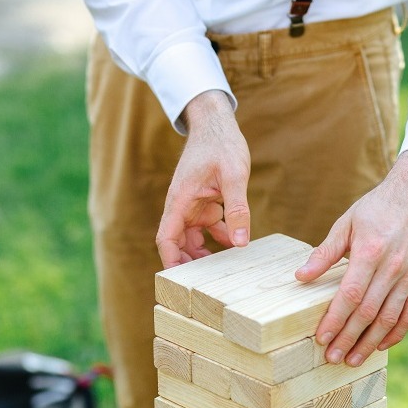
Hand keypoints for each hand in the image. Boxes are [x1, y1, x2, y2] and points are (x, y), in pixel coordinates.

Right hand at [155, 90, 251, 267]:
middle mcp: (182, 205)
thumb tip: (240, 243)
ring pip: (192, 237)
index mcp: (180, 200)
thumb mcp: (234, 176)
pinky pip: (207, 226)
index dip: (170, 261)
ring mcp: (192, 204)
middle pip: (177, 242)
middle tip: (206, 284)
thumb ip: (237, 209)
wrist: (216, 122)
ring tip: (222, 270)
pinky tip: (234, 243)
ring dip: (204, 253)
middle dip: (188, 263)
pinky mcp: (204, 201)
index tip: (180, 281)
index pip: (166, 238)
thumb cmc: (221, 144)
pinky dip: (219, 236)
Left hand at [295, 150, 407, 366]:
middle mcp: (393, 267)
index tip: (321, 339)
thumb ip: (324, 253)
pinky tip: (381, 346)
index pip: (350, 295)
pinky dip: (396, 333)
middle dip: (348, 339)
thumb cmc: (377, 208)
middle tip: (332, 359)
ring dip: (370, 343)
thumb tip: (300, 277)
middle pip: (368, 312)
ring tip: (353, 360)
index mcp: (370, 252)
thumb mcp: (346, 223)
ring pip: (389, 318)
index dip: (335, 320)